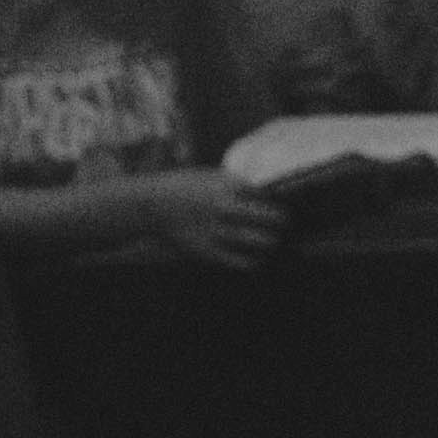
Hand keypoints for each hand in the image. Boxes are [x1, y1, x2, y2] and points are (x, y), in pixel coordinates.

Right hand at [129, 168, 288, 269]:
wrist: (150, 205)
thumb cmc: (185, 187)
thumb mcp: (211, 175)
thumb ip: (237, 183)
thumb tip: (269, 190)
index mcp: (226, 186)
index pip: (268, 193)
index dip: (279, 199)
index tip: (287, 203)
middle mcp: (223, 207)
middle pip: (270, 217)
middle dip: (282, 222)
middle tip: (285, 224)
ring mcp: (215, 230)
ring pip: (260, 241)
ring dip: (271, 242)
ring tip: (272, 241)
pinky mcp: (206, 251)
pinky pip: (240, 261)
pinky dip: (254, 261)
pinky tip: (256, 258)